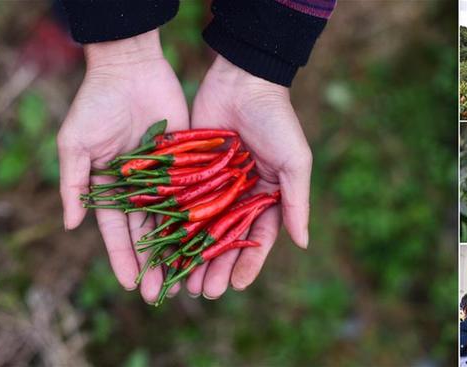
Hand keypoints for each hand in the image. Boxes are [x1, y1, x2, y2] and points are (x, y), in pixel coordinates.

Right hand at [58, 30, 188, 302]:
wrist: (131, 68)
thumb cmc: (96, 104)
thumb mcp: (75, 144)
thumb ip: (73, 184)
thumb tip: (70, 225)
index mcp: (110, 187)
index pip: (116, 231)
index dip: (123, 257)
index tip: (130, 284)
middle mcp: (138, 188)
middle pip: (146, 233)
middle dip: (151, 263)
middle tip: (159, 293)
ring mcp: (164, 177)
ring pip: (172, 220)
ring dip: (176, 250)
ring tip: (183, 279)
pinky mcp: (187, 162)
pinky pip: (193, 194)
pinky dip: (198, 218)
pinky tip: (206, 242)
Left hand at [185, 56, 311, 298]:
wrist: (243, 79)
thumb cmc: (276, 120)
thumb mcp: (294, 161)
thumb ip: (297, 202)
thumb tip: (303, 244)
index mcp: (267, 196)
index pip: (257, 239)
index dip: (247, 264)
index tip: (234, 285)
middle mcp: (239, 196)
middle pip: (225, 241)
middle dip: (215, 268)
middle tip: (204, 292)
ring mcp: (213, 186)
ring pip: (200, 230)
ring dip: (191, 257)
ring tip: (182, 282)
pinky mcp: (190, 173)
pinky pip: (180, 205)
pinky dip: (173, 228)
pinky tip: (163, 249)